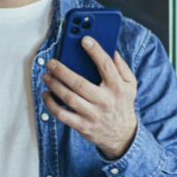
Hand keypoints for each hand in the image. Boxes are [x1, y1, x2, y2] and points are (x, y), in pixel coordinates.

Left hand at [41, 37, 137, 159]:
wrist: (122, 136)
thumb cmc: (122, 105)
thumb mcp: (130, 86)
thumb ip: (122, 67)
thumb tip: (112, 50)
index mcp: (117, 88)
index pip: (106, 66)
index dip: (95, 51)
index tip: (84, 40)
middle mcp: (105, 101)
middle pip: (79, 83)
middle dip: (62, 71)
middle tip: (51, 62)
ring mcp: (93, 114)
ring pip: (69, 98)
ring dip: (54, 85)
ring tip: (46, 76)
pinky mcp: (82, 125)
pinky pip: (62, 115)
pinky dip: (51, 104)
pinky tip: (46, 94)